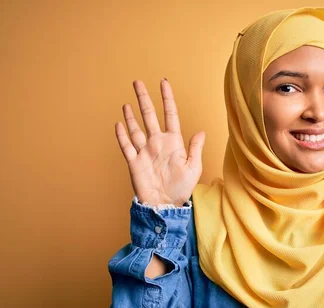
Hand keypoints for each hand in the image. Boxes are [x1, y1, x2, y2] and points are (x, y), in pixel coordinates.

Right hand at [115, 79, 205, 206]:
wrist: (165, 205)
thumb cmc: (181, 188)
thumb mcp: (193, 168)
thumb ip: (195, 149)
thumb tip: (201, 132)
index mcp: (173, 142)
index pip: (170, 115)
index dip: (167, 99)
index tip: (163, 83)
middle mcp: (157, 143)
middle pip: (149, 116)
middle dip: (144, 99)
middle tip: (137, 82)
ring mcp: (145, 152)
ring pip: (136, 129)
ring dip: (131, 116)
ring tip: (127, 102)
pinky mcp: (134, 162)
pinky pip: (127, 146)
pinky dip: (122, 135)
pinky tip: (119, 123)